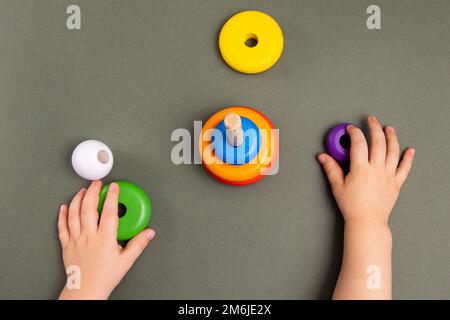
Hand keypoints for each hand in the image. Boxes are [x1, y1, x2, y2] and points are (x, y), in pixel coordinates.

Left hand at [58, 181, 154, 299]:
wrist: (85, 291)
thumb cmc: (104, 277)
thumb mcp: (127, 260)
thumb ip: (138, 243)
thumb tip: (149, 232)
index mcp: (105, 239)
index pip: (109, 212)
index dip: (112, 197)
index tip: (114, 187)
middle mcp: (89, 236)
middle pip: (89, 208)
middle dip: (93, 192)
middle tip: (97, 183)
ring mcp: (76, 239)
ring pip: (74, 214)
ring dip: (78, 199)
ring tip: (83, 190)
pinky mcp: (66, 245)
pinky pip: (62, 226)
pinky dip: (62, 215)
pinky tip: (65, 206)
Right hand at [318, 116, 414, 225]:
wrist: (367, 222)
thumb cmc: (352, 206)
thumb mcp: (337, 186)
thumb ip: (331, 168)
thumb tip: (322, 156)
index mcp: (361, 169)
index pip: (359, 144)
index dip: (354, 133)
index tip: (351, 129)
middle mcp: (376, 170)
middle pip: (378, 143)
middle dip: (374, 128)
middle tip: (371, 120)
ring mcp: (388, 176)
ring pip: (393, 151)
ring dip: (392, 137)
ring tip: (389, 128)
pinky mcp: (396, 183)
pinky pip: (404, 168)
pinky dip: (408, 158)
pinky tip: (410, 150)